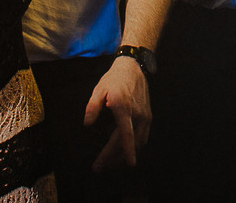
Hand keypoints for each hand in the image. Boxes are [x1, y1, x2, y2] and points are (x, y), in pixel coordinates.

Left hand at [84, 55, 150, 170]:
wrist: (133, 68)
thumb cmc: (114, 79)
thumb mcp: (98, 90)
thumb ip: (92, 107)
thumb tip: (87, 124)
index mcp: (123, 108)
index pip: (125, 134)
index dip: (125, 151)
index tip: (127, 165)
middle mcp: (137, 114)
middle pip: (129, 143)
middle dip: (115, 158)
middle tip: (100, 168)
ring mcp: (144, 116)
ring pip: (138, 142)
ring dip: (125, 154)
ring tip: (111, 163)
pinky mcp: (148, 116)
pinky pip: (142, 137)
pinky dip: (134, 146)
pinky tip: (123, 149)